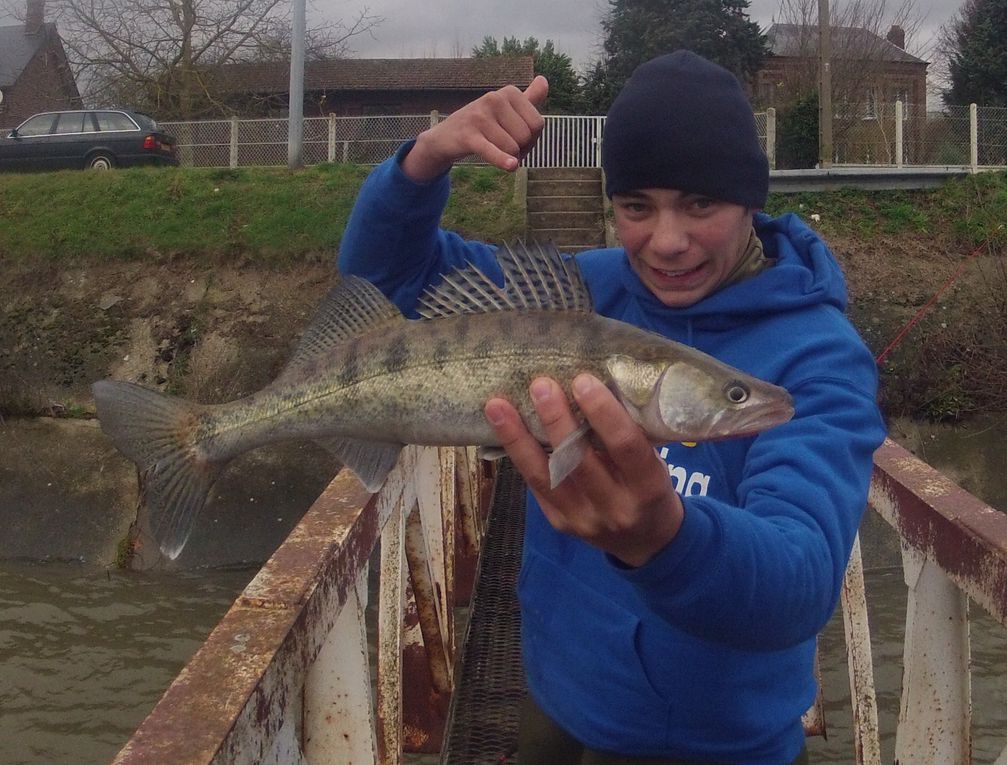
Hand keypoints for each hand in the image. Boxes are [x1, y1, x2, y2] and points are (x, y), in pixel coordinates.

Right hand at [401, 76, 548, 181]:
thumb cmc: (483, 124)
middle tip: (505, 149)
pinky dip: (502, 160)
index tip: (518, 141)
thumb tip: (544, 79)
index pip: (538, 124)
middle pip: (526, 137)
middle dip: (520, 151)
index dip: (532, 140)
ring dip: (507, 159)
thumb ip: (528, 98)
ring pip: (512, 148)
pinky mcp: (468, 135)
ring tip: (494, 153)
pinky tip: (510, 167)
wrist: (446, 137)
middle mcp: (495, 98)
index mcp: (509, 92)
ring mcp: (480, 115)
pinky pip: (492, 150)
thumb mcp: (505, 109)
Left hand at [484, 374, 683, 566]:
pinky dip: (518, 453)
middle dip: (556, 420)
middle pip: (579, 461)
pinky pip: (535, 484)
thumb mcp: (654, 462)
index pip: (625, 446)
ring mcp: (583, 520)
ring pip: (545, 476)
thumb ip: (628, 434)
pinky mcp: (559, 523)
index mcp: (648, 487)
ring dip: (518, 438)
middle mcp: (615, 507)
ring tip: (498, 406)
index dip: (603, 413)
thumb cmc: (650, 487)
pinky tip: (501, 428)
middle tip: (540, 384)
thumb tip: (589, 384)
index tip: (583, 381)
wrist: (646, 541)